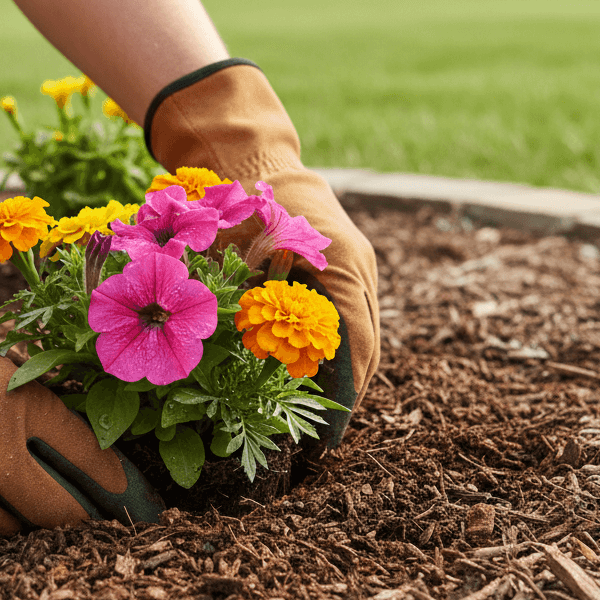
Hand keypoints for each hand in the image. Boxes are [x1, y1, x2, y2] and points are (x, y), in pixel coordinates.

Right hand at [0, 235, 163, 532]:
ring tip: (1, 491)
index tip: (130, 503)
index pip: (86, 456)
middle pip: (55, 511)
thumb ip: (40, 402)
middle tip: (87, 526)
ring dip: (9, 515)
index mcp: (21, 405)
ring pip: (1, 527)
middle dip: (76, 522)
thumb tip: (97, 440)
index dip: (114, 485)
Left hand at [145, 60, 379, 446]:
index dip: (344, 393)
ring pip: (362, 334)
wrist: (254, 160)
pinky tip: (317, 378)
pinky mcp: (347, 267)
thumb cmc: (236, 207)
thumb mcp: (233, 258)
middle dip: (347, 394)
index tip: (329, 436)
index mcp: (337, 264)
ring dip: (345, 375)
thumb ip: (242, 307)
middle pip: (366, 345)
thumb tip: (245, 369)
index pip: (354, 343)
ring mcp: (356, 265)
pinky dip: (338, 350)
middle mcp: (356, 267)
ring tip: (322, 418)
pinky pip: (351, 317)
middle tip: (324, 439)